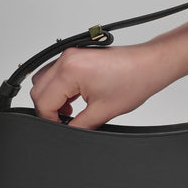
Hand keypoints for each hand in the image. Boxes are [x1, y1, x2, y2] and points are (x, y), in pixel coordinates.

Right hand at [30, 42, 171, 129]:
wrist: (150, 65)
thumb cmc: (134, 80)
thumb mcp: (103, 112)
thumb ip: (78, 126)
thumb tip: (66, 133)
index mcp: (69, 70)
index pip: (43, 101)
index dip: (50, 120)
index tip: (61, 129)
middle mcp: (66, 59)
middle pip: (38, 90)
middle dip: (49, 109)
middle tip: (66, 122)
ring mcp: (70, 54)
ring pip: (43, 80)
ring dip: (53, 97)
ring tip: (71, 110)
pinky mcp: (75, 55)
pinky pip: (55, 72)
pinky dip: (59, 87)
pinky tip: (74, 98)